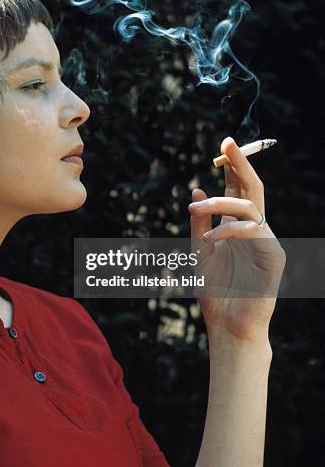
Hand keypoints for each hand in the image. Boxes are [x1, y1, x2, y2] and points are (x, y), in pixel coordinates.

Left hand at [188, 137, 285, 345]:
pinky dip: (228, 231)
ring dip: (220, 203)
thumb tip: (196, 188)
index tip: (223, 146)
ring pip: (248, 206)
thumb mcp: (198, 250)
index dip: (231, 167)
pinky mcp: (273, 256)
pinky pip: (252, 231)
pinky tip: (210, 241)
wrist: (227, 324)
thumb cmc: (214, 290)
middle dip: (240, 163)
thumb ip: (199, 222)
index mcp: (235, 226)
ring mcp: (265, 241)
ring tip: (194, 208)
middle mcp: (252, 228)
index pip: (236, 189)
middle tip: (228, 142)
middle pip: (252, 188)